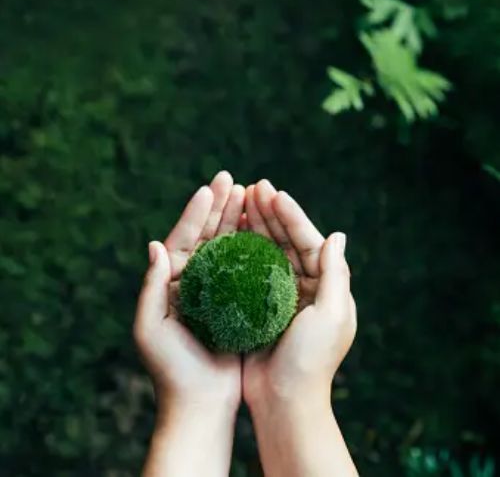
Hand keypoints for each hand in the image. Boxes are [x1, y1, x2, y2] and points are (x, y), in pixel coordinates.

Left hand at [134, 171, 244, 476]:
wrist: (200, 404)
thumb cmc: (172, 369)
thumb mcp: (150, 328)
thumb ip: (151, 287)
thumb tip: (154, 244)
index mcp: (170, 284)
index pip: (182, 240)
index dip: (195, 213)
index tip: (210, 188)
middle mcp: (193, 283)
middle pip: (206, 237)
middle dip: (219, 208)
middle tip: (232, 181)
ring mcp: (217, 292)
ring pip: (227, 249)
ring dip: (237, 222)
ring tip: (248, 196)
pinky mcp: (237, 304)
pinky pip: (246, 269)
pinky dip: (253, 248)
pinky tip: (263, 230)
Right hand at [243, 179, 357, 476]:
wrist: (285, 402)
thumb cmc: (311, 361)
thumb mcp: (332, 316)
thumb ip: (336, 274)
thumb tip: (338, 235)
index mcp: (326, 286)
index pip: (309, 241)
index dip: (292, 216)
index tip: (273, 193)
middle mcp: (305, 287)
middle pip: (287, 242)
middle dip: (271, 214)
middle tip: (253, 187)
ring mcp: (280, 295)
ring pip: (267, 253)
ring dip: (256, 227)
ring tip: (241, 201)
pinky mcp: (259, 306)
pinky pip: (250, 272)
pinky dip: (241, 251)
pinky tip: (228, 233)